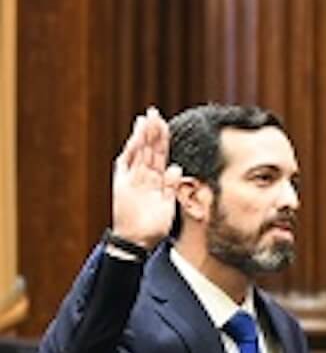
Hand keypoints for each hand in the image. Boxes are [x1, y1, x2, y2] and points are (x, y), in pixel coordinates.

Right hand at [111, 108, 181, 248]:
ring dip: (141, 136)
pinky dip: (131, 152)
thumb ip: (171, 186)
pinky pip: (126, 164)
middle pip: (149, 149)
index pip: (161, 155)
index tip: (166, 124)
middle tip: (154, 111)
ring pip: (138, 153)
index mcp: (157, 180)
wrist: (137, 241)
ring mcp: (133, 179)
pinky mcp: (122, 184)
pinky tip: (135, 139)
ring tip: (145, 119)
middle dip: (152, 131)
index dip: (164, 140)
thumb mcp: (168, 205)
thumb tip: (177, 167)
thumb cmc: (153, 227)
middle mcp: (145, 176)